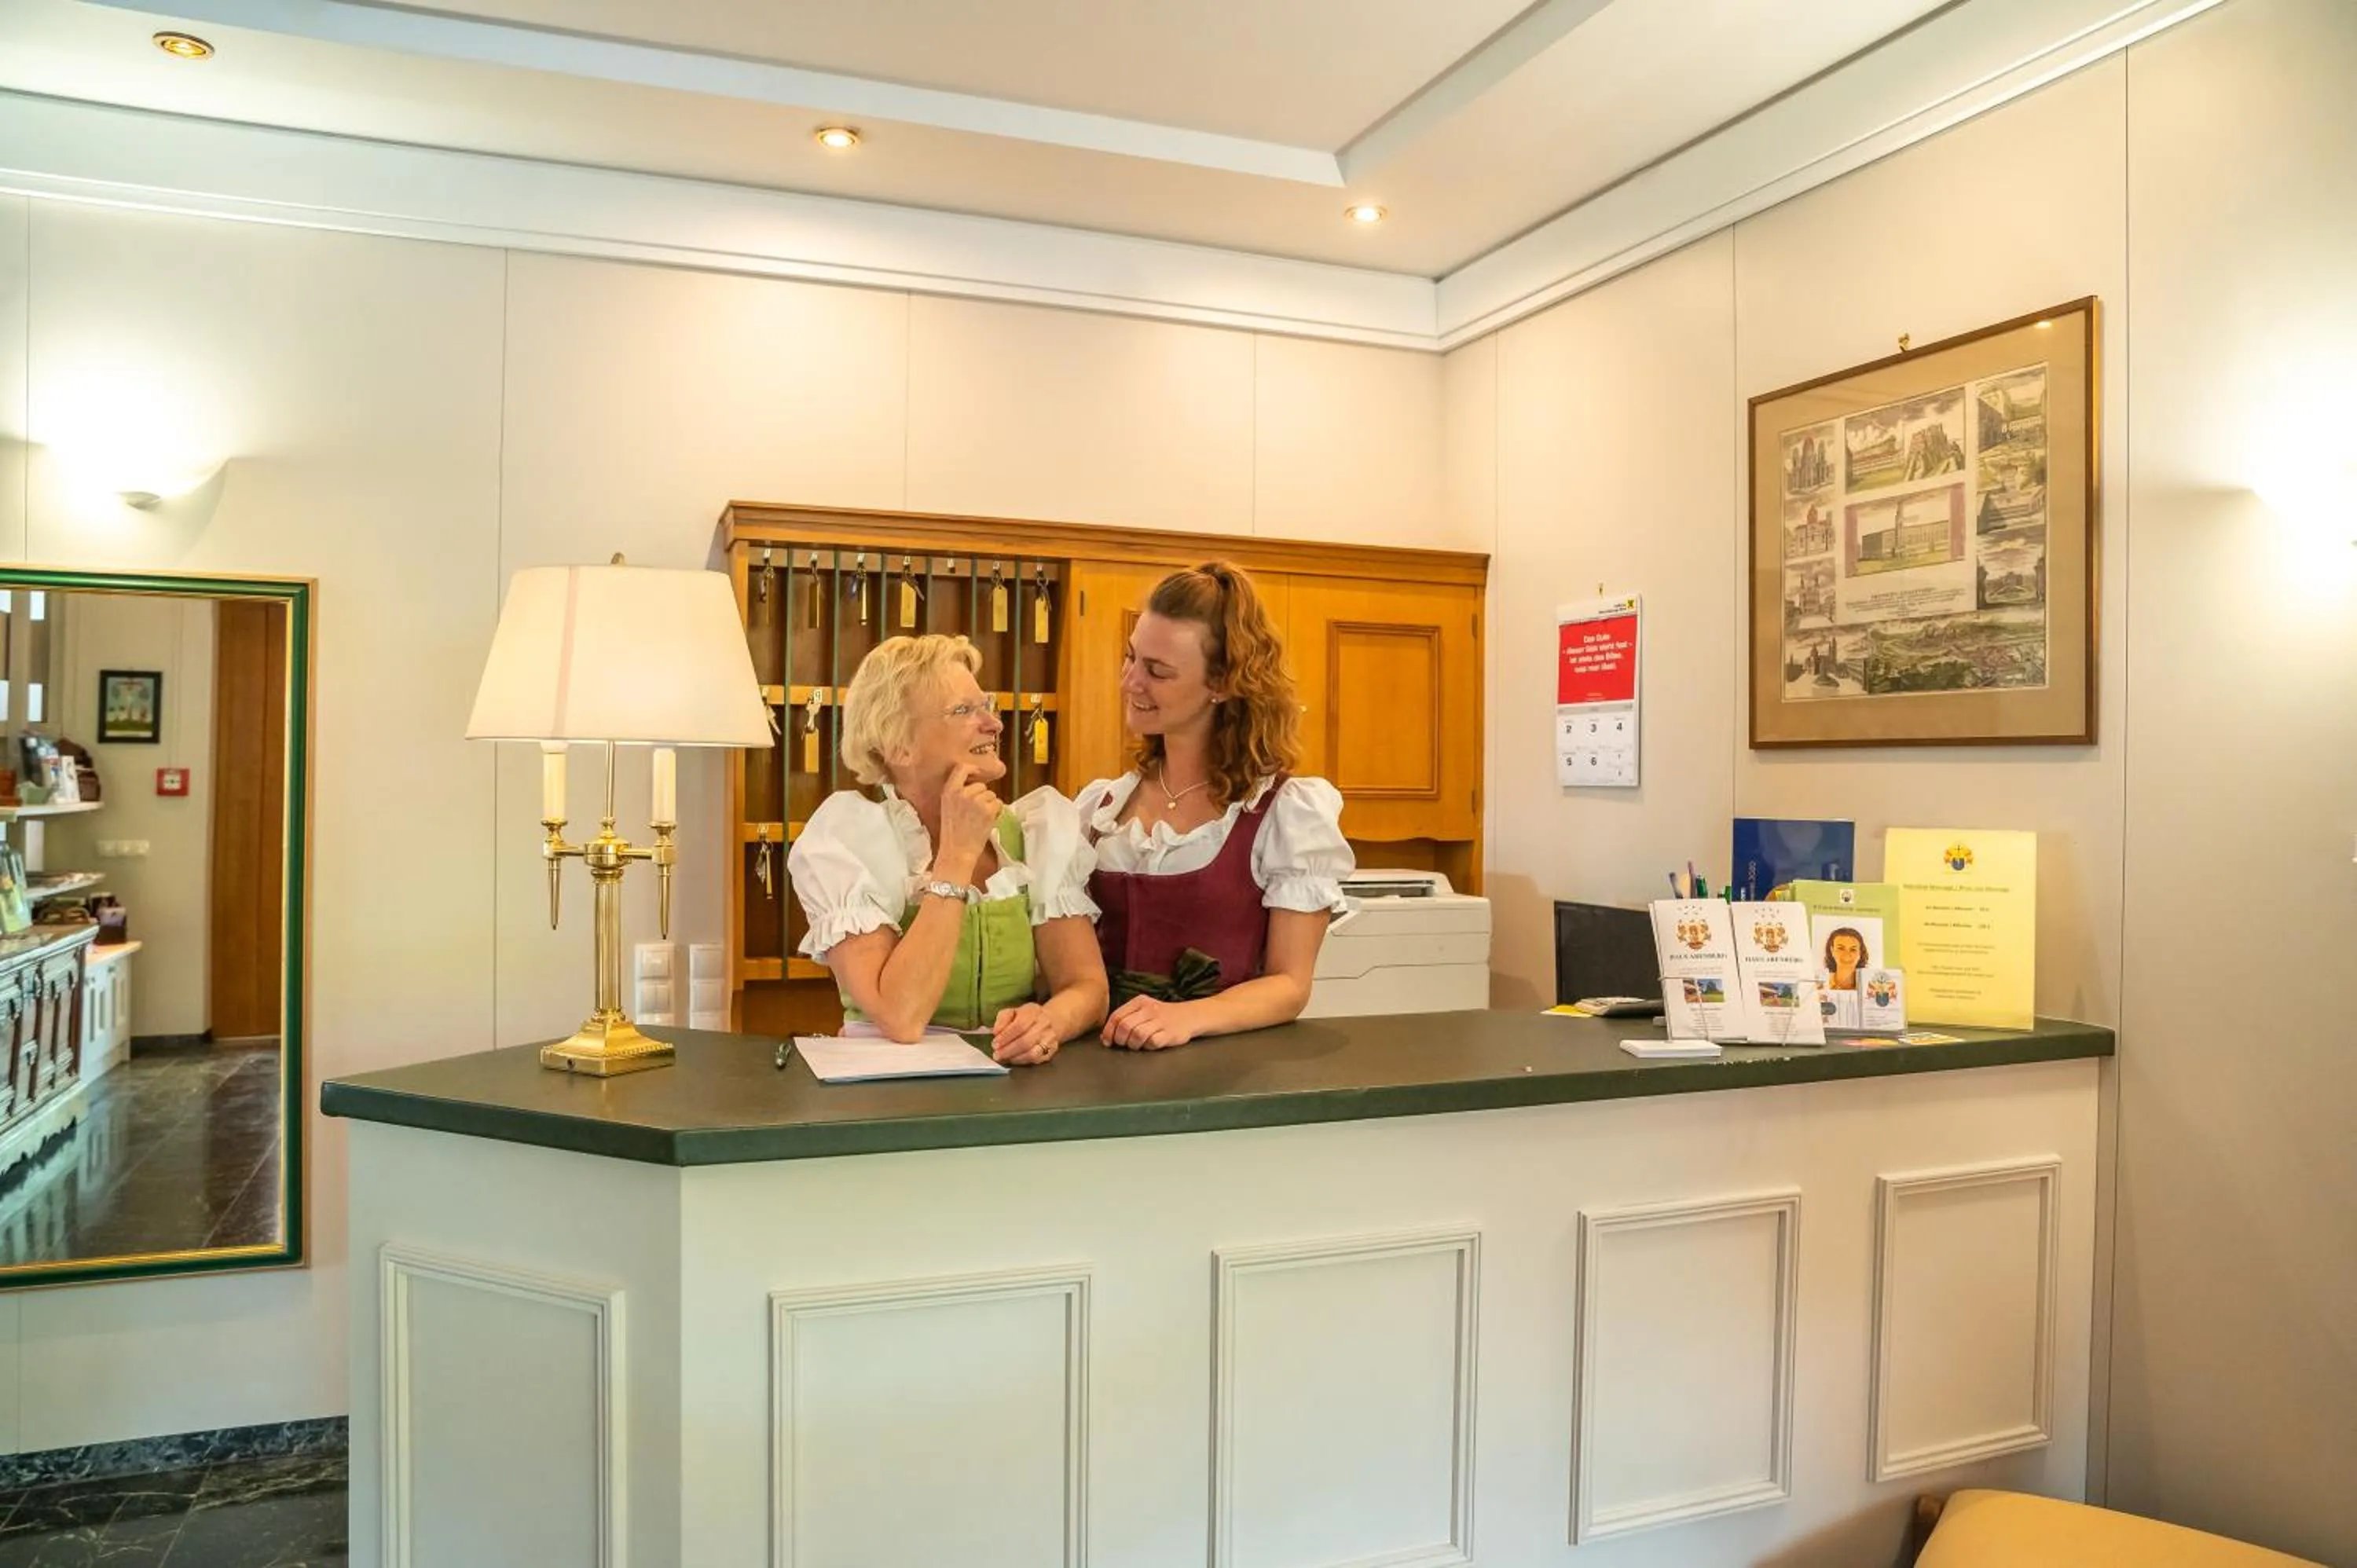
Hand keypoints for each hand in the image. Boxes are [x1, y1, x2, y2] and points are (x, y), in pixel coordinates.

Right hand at [935, 763, 1001, 879]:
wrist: (957, 851)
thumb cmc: (953, 833)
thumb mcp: (948, 807)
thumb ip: (958, 792)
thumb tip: (976, 784)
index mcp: (949, 791)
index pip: (962, 768)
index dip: (973, 769)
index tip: (978, 774)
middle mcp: (961, 793)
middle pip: (981, 785)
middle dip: (982, 796)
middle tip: (975, 813)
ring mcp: (975, 800)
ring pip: (991, 795)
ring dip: (990, 805)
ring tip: (979, 819)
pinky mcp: (987, 810)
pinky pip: (998, 804)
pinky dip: (996, 813)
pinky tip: (986, 822)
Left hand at [991, 1003, 1059, 1065]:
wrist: (1050, 1020)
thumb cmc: (1026, 1017)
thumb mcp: (1012, 1012)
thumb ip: (1002, 1020)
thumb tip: (996, 1032)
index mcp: (1033, 1011)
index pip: (1019, 1025)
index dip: (1006, 1036)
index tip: (994, 1044)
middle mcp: (1044, 1024)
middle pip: (1025, 1041)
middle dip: (1008, 1050)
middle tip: (996, 1055)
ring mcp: (1050, 1038)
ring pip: (1032, 1052)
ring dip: (1015, 1057)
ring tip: (1003, 1058)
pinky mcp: (1053, 1049)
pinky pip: (1037, 1059)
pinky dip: (1023, 1061)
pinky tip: (1013, 1059)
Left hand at [1101, 995, 1198, 1050]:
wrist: (1190, 1016)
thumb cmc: (1161, 1016)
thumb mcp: (1143, 1010)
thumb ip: (1125, 1020)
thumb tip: (1104, 1037)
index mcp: (1140, 1001)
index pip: (1117, 1016)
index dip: (1108, 1031)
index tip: (1107, 1042)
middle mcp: (1150, 1009)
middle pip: (1125, 1027)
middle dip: (1120, 1040)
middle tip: (1124, 1045)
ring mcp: (1161, 1021)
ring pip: (1137, 1035)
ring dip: (1133, 1045)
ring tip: (1137, 1045)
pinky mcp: (1170, 1033)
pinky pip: (1152, 1043)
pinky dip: (1148, 1047)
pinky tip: (1150, 1045)